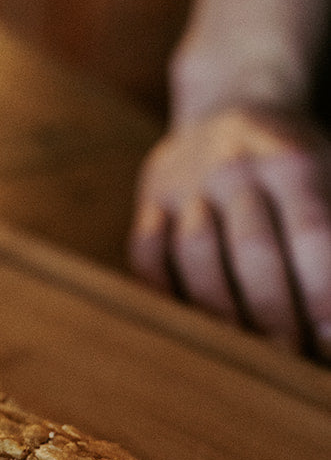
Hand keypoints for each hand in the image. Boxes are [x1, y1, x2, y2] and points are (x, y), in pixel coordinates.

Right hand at [129, 107, 330, 358]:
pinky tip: (190, 323)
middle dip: (275, 315)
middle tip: (289, 358)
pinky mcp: (149, 197)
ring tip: (241, 352)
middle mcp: (236, 166)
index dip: (322, 291)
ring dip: (221, 313)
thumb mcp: (329, 172)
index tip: (330, 337)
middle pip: (253, 251)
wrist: (233, 101)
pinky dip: (165, 293)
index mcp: (292, 158)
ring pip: (196, 256)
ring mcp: (185, 181)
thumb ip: (329, 231)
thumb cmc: (295, 161)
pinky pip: (147, 255)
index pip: (311, 232)